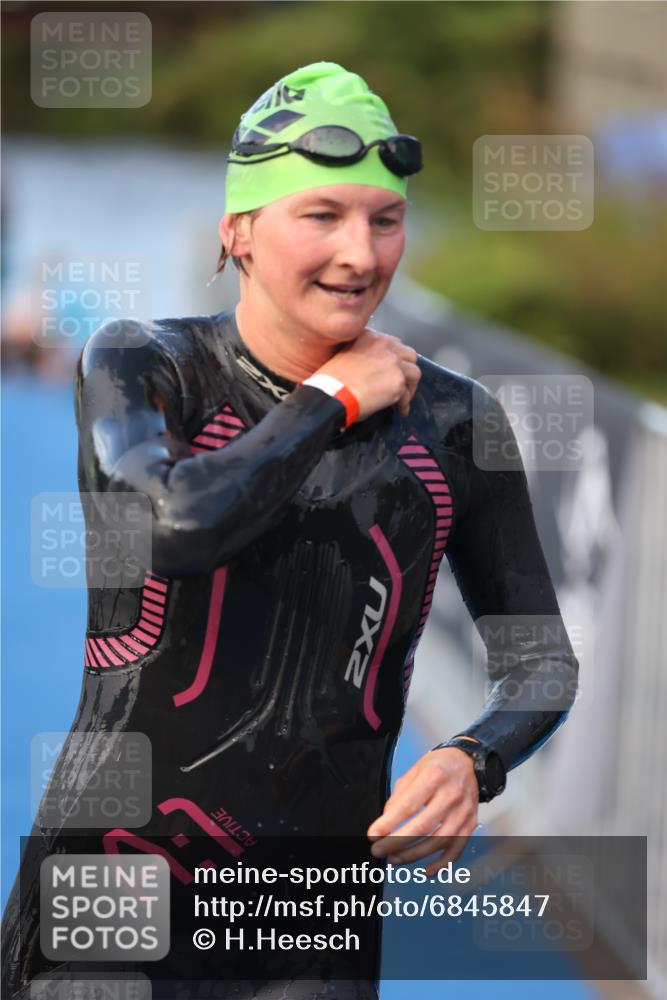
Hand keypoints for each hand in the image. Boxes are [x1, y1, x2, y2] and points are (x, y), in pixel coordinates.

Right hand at [317, 328, 420, 420]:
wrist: (331, 393)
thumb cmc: (331, 379)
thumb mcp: (345, 354)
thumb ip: (364, 355)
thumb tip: (375, 371)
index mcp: (370, 337)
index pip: (393, 344)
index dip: (395, 359)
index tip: (391, 370)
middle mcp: (384, 345)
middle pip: (409, 355)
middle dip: (407, 369)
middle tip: (402, 383)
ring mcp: (393, 363)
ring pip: (414, 373)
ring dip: (409, 386)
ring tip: (403, 398)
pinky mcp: (397, 382)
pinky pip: (407, 395)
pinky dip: (404, 404)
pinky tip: (399, 410)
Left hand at [366, 748, 478, 874]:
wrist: (469, 763)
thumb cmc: (439, 766)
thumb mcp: (415, 770)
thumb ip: (400, 794)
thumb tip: (387, 819)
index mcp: (434, 777)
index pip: (408, 805)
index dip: (389, 823)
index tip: (374, 834)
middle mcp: (451, 795)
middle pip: (422, 826)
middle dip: (397, 842)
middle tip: (379, 850)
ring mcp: (462, 811)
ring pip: (439, 841)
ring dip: (415, 855)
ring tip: (395, 858)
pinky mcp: (470, 824)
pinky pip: (456, 848)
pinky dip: (442, 863)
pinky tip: (427, 870)